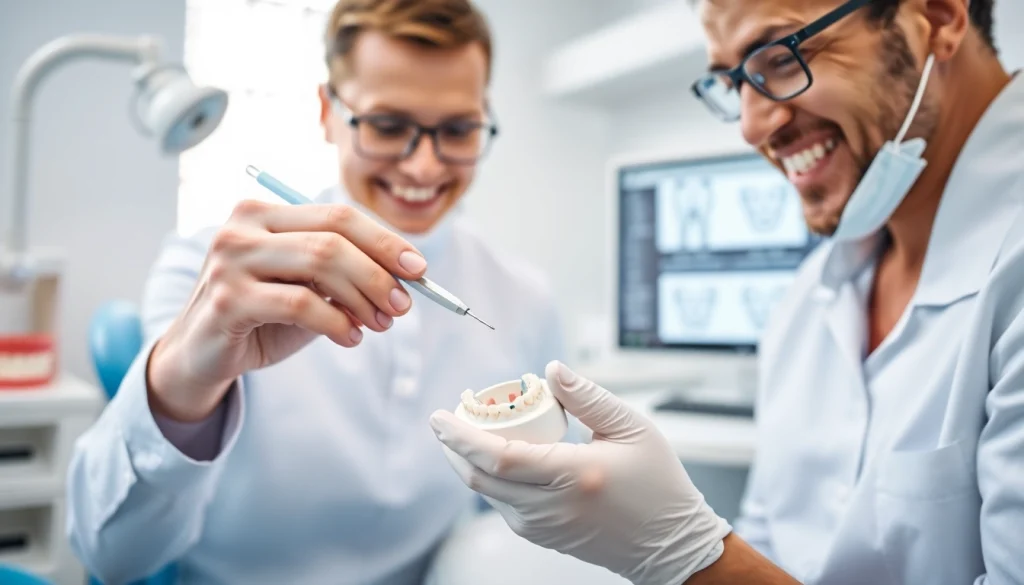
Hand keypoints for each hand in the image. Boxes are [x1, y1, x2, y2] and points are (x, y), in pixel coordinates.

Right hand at [148, 200, 426, 420]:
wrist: (201, 356)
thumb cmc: (261, 317)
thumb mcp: (308, 289)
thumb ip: (345, 275)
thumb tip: (408, 275)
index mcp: (264, 213)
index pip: (338, 216)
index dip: (384, 241)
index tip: (419, 269)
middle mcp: (242, 226)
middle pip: (333, 237)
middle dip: (379, 272)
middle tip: (403, 305)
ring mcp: (230, 260)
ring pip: (320, 264)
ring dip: (363, 297)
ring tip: (380, 323)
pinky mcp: (226, 299)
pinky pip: (300, 304)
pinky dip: (336, 321)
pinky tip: (349, 337)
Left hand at [429, 361, 731, 584]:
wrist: (669, 544)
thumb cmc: (658, 486)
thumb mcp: (632, 428)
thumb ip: (588, 397)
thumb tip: (551, 369)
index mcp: (575, 475)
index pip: (499, 457)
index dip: (462, 436)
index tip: (441, 416)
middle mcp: (553, 506)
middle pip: (480, 478)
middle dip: (453, 447)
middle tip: (446, 419)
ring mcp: (545, 526)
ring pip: (486, 495)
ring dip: (467, 463)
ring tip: (465, 431)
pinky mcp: (543, 536)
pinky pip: (502, 505)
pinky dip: (488, 479)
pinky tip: (491, 457)